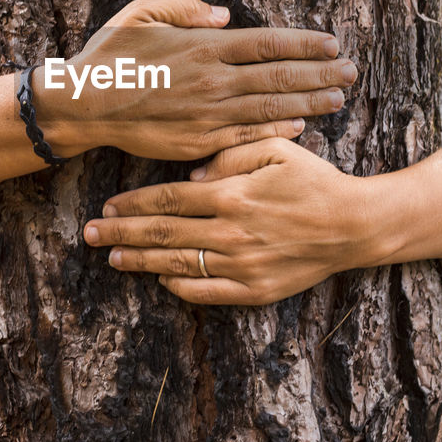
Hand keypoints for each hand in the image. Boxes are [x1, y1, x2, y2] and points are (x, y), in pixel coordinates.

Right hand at [36, 0, 356, 160]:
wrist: (84, 105)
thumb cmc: (110, 56)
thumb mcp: (141, 14)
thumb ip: (185, 9)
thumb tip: (225, 15)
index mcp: (203, 46)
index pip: (268, 43)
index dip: (305, 44)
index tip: (333, 43)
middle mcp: (213, 80)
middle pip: (280, 76)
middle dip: (320, 73)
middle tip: (352, 71)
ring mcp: (209, 113)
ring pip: (271, 107)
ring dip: (309, 102)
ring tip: (338, 97)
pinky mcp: (200, 141)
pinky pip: (248, 136)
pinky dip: (277, 131)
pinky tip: (302, 127)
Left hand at [82, 138, 372, 304]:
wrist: (353, 225)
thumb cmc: (313, 180)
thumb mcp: (275, 149)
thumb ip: (230, 155)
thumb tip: (193, 175)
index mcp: (232, 195)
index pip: (168, 200)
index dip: (133, 205)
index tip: (107, 206)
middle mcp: (230, 233)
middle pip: (162, 234)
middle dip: (120, 233)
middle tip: (89, 233)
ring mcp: (241, 265)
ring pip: (178, 265)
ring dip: (140, 262)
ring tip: (112, 257)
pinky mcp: (255, 291)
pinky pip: (206, 292)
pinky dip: (179, 286)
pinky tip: (160, 279)